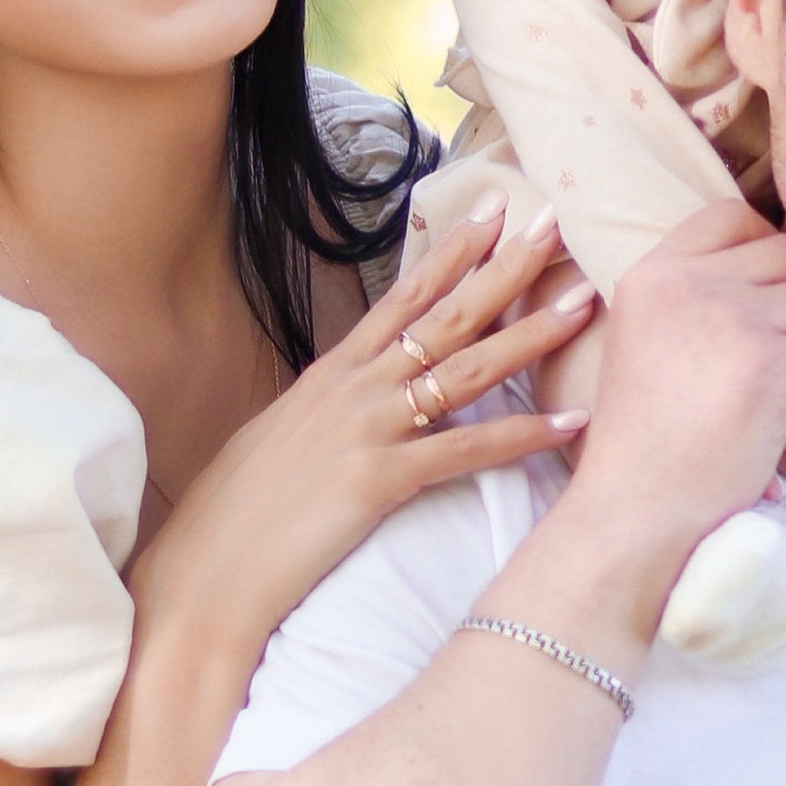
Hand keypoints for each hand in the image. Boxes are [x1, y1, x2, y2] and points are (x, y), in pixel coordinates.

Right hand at [136, 207, 593, 642]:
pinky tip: (569, 423)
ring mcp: (367, 429)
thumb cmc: (236, 517)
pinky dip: (522, 436)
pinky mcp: (378, 479)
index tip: (490, 211)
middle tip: (552, 224)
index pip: (402, 298)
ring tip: (581, 303)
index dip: (450, 253)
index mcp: (331, 376)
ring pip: (466, 370)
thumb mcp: (281, 442)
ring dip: (530, 335)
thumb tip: (355, 402)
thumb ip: (326, 414)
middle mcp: (353, 389)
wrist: (204, 573)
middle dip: (503, 268)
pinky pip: (466, 451)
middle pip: (443, 316)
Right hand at [559, 202, 785, 586]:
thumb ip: (699, 304)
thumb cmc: (646, 449)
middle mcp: (687, 283)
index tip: (782, 308)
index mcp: (652, 275)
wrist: (633, 515)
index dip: (773, 251)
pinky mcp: (768, 363)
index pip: (732, 215)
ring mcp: (728, 318)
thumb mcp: (649, 347)